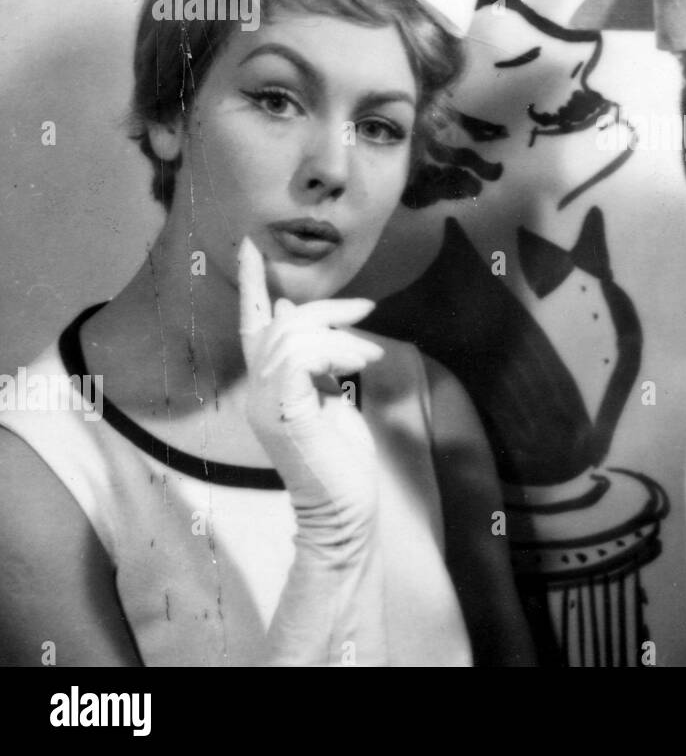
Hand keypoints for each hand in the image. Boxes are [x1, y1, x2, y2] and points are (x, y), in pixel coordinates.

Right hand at [237, 237, 383, 554]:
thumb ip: (314, 360)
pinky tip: (357, 367)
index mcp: (268, 384)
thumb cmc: (340, 459)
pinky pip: (299, 357)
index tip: (249, 246)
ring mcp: (266, 403)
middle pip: (281, 321)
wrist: (344, 509)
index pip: (253, 324)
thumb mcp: (327, 395)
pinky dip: (333, 352)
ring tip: (367, 358)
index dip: (250, 285)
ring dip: (339, 336)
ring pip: (293, 335)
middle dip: (326, 307)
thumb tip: (307, 319)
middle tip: (367, 309)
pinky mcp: (284, 412)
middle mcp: (258, 390)